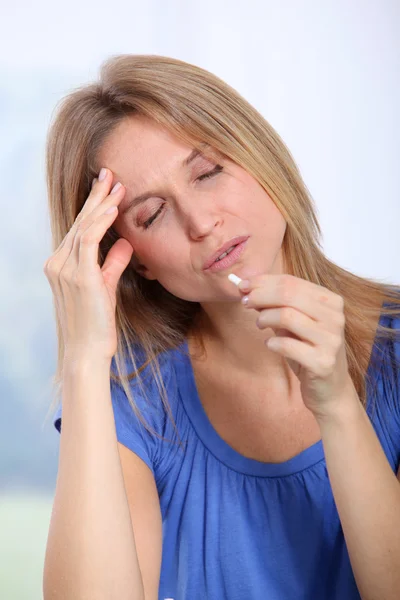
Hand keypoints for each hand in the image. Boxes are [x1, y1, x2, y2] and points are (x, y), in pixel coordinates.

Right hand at [43, 168, 133, 362]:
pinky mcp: (79, 277)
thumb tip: (125, 243)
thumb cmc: (96, 326)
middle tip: (110, 173)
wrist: (86, 353)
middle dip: (96, 196)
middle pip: (79, 222)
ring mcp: (65, 270)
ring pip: (83, 226)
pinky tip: (113, 208)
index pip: (78, 228)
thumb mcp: (106, 288)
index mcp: (62, 266)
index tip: (108, 187)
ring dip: (101, 204)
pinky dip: (100, 222)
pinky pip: (88, 241)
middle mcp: (58, 264)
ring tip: (116, 185)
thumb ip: (113, 264)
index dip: (94, 207)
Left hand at [238, 274, 356, 418]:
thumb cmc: (309, 351)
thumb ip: (274, 305)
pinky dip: (272, 342)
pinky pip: (287, 345)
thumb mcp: (293, 324)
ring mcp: (331, 340)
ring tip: (260, 325)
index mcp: (330, 301)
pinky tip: (271, 344)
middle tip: (244, 303)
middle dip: (259, 296)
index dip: (262, 282)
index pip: (291, 282)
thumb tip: (246, 288)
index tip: (242, 286)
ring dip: (265, 318)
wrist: (330, 390)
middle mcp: (335, 317)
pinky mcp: (323, 362)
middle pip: (288, 294)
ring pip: (286, 315)